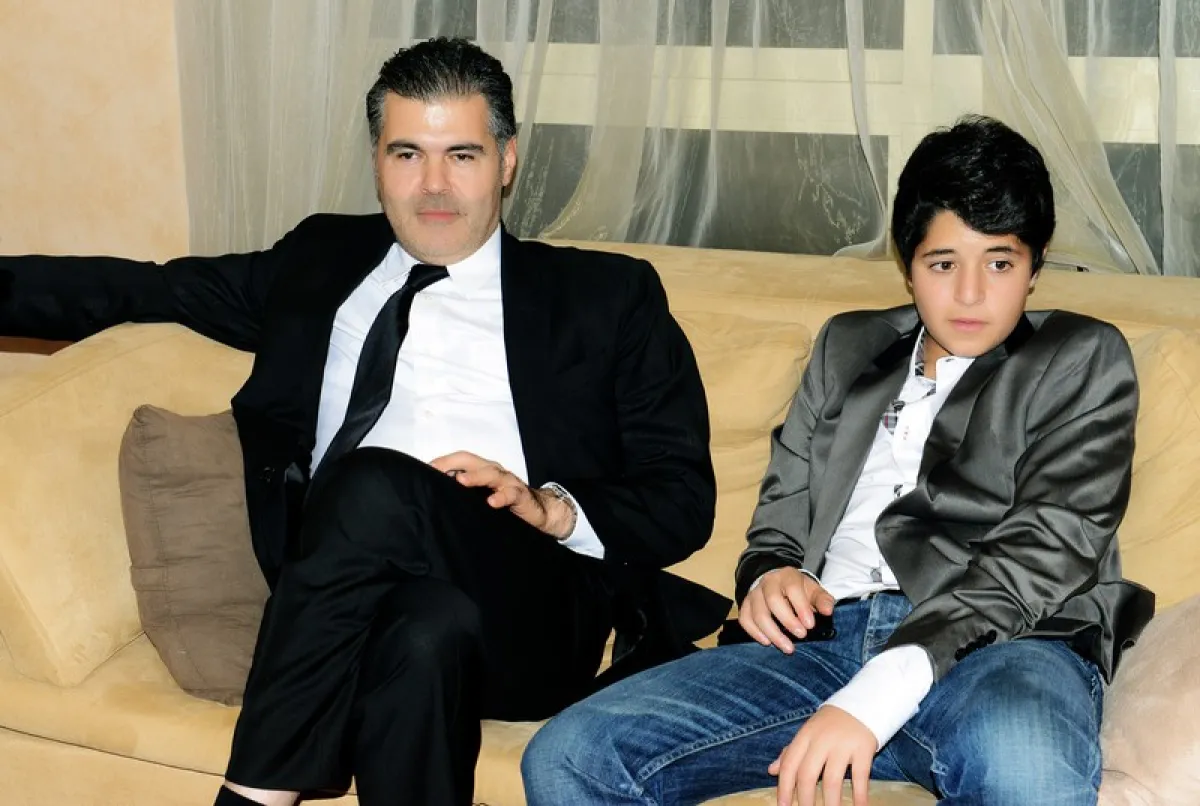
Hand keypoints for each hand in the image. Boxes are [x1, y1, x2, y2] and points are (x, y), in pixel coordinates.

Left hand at [429, 451, 574, 538]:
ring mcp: (508, 482)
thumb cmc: (506, 503)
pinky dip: (501, 497)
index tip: (425, 470)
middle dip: (452, 463)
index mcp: (482, 470)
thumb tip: (436, 494)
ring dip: (475, 476)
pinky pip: (511, 493)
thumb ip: (465, 493)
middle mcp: (494, 471)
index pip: (460, 459)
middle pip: (471, 461)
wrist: (539, 512)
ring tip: (460, 481)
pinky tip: (492, 502)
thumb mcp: (482, 497)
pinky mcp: (520, 495)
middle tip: (435, 471)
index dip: (443, 462)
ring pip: (490, 473)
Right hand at [738, 567, 835, 653]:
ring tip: (788, 647)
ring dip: (773, 633)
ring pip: (757, 613)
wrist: (776, 583)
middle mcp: (768, 583)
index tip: (810, 625)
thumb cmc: (797, 590)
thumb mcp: (813, 590)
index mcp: (787, 576)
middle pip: (772, 601)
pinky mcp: (745, 605)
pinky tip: (767, 642)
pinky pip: (745, 619)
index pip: (792, 588)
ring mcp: (754, 594)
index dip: (801, 607)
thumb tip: (828, 611)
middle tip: (802, 635)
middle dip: (787, 620)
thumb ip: (822, 600)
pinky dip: (755, 633)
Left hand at [769, 705, 875, 805]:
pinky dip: (859, 796)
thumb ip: (790, 751)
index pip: (790, 763)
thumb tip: (771, 770)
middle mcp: (822, 740)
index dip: (784, 786)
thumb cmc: (830, 723)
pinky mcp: (863, 748)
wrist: (862, 703)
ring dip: (830, 802)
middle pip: (807, 773)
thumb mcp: (808, 732)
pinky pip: (860, 777)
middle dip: (805, 798)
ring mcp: (843, 745)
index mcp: (805, 735)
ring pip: (832, 779)